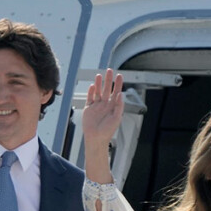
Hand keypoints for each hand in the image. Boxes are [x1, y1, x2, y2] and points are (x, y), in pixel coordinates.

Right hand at [82, 69, 122, 185]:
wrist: (96, 139)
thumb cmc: (107, 131)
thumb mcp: (116, 118)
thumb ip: (119, 106)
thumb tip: (121, 94)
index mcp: (113, 107)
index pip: (117, 92)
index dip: (118, 84)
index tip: (119, 75)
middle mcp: (105, 105)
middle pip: (107, 89)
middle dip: (108, 80)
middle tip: (109, 71)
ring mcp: (97, 106)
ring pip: (98, 92)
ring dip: (99, 84)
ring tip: (99, 75)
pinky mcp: (89, 109)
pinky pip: (90, 98)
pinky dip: (91, 92)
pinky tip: (93, 86)